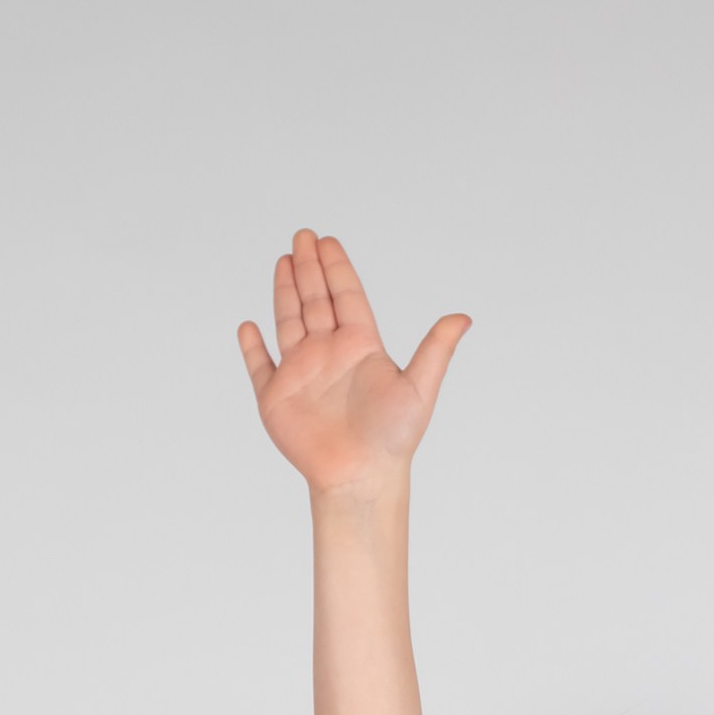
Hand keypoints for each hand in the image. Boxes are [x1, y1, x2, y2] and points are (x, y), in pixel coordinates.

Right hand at [239, 230, 469, 495]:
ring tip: (283, 261)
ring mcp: (302, 375)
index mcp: (360, 347)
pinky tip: (249, 326)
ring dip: (284, 292)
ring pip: (289, 322)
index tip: (326, 242)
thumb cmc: (393, 440)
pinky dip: (253, 348)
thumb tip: (464, 318)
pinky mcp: (277, 398)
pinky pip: (260, 367)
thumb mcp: (420, 388)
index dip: (336, 268)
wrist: (361, 478)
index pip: (346, 297)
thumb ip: (436, 349)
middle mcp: (330, 355)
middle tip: (303, 236)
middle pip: (316, 301)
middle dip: (308, 268)